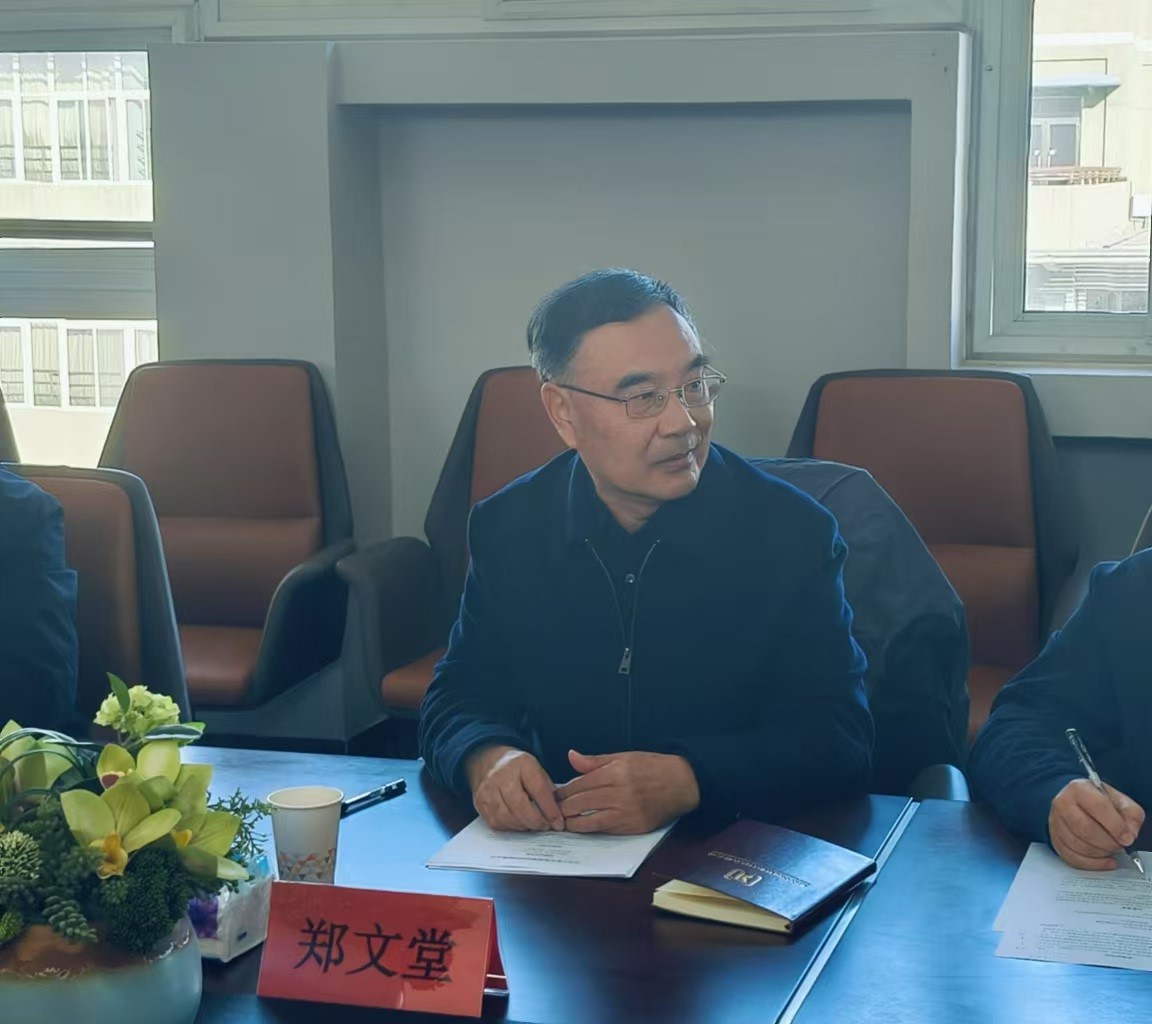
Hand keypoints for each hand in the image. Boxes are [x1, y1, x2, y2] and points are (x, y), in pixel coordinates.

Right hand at [465, 745, 564, 831]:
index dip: (550, 810)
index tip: (558, 823)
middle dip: (536, 821)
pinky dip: (510, 826)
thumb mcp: (536, 769)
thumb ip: (547, 789)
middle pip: (520, 806)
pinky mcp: (479, 802)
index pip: (538, 790)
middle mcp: (501, 776)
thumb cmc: (517, 767)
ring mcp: (488, 790)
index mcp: (521, 764)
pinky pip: (496, 822)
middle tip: (545, 826)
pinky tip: (518, 823)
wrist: (488, 760)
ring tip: (532, 825)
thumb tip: (558, 815)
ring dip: (523, 826)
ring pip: (507, 817)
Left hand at [555, 749, 699, 834]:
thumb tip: (571, 757)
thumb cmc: (652, 767)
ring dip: (572, 823)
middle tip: (551, 810)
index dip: (564, 791)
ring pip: (590, 821)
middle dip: (563, 808)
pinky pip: (605, 830)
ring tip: (562, 822)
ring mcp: (627, 813)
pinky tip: (582, 827)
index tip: (553, 795)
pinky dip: (590, 829)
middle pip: (581, 803)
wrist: (682, 783)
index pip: (580, 784)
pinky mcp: (633, 827)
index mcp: (616, 773)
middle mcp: (620, 793)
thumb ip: (595, 761)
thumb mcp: (624, 756)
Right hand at [1048, 779, 1144, 870]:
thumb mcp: (1121, 801)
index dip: (1115, 826)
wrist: (1079, 803)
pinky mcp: (1054, 838)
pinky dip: (1091, 863)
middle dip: (1107, 842)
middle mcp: (1063, 803)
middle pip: (1085, 829)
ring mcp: (1055, 821)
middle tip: (1119, 845)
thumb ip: (1131, 815)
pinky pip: (1071, 857)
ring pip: (1077, 845)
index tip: (1127, 838)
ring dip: (1100, 853)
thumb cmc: (1101, 803)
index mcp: (1080, 789)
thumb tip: (1129, 834)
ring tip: (1110, 850)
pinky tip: (1104, 861)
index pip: (1098, 807)